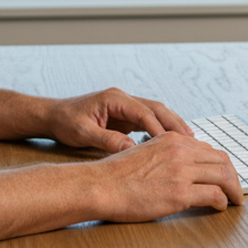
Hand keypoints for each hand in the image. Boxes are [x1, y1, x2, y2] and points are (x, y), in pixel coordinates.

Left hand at [45, 87, 193, 153]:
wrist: (54, 115)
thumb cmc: (66, 122)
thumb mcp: (83, 133)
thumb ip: (106, 140)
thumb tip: (130, 149)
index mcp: (114, 98)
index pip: (143, 112)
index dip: (159, 128)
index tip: (172, 145)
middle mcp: (123, 98)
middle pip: (156, 108)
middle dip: (175, 123)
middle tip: (192, 141)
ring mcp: (125, 105)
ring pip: (156, 112)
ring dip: (172, 125)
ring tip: (190, 141)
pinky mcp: (125, 115)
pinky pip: (149, 120)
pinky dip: (162, 129)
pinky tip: (173, 142)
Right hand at [89, 131, 244, 221]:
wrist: (101, 185)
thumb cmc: (117, 175)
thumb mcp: (145, 152)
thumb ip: (166, 155)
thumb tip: (182, 168)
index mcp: (171, 139)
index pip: (208, 149)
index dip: (220, 164)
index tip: (223, 175)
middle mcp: (180, 151)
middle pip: (222, 160)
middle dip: (233, 176)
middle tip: (235, 190)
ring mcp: (182, 171)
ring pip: (224, 176)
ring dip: (233, 190)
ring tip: (235, 200)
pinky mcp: (180, 193)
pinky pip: (215, 195)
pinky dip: (223, 202)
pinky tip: (220, 207)